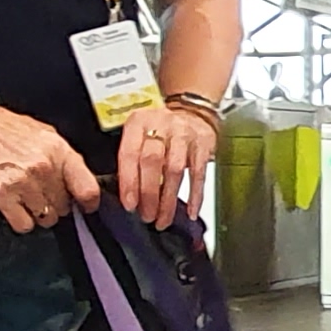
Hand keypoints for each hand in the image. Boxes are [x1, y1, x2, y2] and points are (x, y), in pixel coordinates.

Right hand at [0, 102, 99, 233]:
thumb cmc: (4, 130)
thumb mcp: (44, 134)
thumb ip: (63, 159)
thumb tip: (78, 182)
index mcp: (58, 150)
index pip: (87, 188)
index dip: (88, 202)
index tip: (86, 206)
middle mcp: (43, 167)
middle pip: (64, 207)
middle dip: (56, 204)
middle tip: (41, 193)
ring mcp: (23, 183)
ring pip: (45, 218)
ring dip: (37, 213)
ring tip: (25, 197)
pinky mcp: (1, 196)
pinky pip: (23, 224)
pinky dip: (20, 220)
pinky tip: (13, 205)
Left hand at [115, 101, 215, 224]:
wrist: (190, 111)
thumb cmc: (159, 129)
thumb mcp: (138, 133)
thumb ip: (130, 158)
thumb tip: (126, 196)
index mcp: (138, 122)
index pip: (130, 154)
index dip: (129, 182)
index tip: (130, 205)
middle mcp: (161, 124)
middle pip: (152, 161)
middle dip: (148, 194)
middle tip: (147, 216)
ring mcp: (184, 133)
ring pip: (174, 170)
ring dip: (168, 199)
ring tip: (163, 219)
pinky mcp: (203, 143)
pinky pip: (199, 173)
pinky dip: (195, 195)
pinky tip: (191, 211)